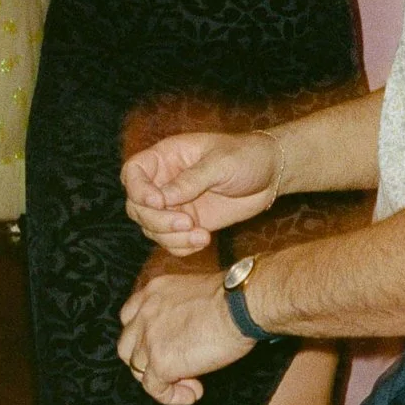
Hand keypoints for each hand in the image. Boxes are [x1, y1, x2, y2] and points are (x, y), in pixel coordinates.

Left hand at [117, 268, 254, 404]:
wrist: (242, 306)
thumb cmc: (234, 298)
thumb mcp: (195, 294)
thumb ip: (181, 310)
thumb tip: (189, 332)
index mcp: (153, 292)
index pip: (129, 316)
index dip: (141, 335)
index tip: (162, 344)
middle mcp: (144, 313)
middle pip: (127, 346)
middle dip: (145, 360)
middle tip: (174, 366)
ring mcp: (149, 339)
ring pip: (138, 370)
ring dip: (161, 380)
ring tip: (191, 382)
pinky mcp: (161, 363)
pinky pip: (154, 389)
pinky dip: (170, 396)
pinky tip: (192, 395)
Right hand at [123, 131, 283, 255]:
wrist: (270, 175)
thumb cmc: (245, 157)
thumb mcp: (220, 163)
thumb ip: (190, 181)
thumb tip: (162, 199)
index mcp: (166, 157)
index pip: (133, 172)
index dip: (138, 190)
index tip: (159, 202)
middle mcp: (164, 182)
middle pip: (137, 207)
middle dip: (158, 220)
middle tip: (186, 223)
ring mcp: (175, 205)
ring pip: (151, 228)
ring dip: (171, 238)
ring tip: (200, 235)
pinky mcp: (188, 223)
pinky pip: (170, 242)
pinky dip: (181, 247)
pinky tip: (203, 240)